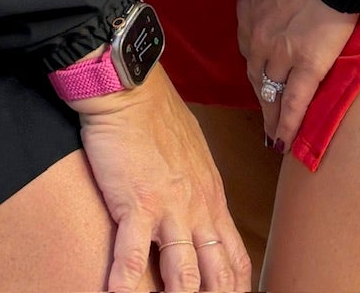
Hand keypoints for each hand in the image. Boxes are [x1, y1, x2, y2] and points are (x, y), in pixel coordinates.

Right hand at [74, 68, 251, 292]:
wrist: (129, 87)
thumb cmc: (157, 115)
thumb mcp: (193, 154)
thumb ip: (199, 188)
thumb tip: (201, 210)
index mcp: (211, 198)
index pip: (235, 258)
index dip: (235, 289)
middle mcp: (197, 208)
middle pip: (217, 274)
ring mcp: (169, 207)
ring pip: (183, 273)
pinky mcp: (136, 202)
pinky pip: (131, 256)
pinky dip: (124, 284)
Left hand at [237, 0, 356, 152]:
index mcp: (248, 11)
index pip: (249, 47)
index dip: (257, 64)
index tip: (262, 76)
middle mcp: (256, 37)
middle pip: (255, 74)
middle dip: (261, 95)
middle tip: (265, 115)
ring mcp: (280, 55)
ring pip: (271, 92)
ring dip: (272, 116)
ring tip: (274, 135)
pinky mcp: (306, 67)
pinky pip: (294, 102)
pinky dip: (288, 126)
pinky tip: (284, 144)